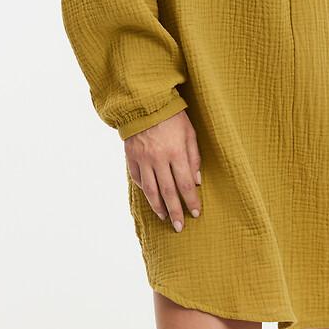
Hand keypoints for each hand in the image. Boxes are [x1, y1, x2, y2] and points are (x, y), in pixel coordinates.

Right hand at [124, 110, 202, 231]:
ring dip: (158, 206)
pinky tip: (150, 197)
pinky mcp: (131, 157)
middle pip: (168, 192)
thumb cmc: (172, 115)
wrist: (145, 102)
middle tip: (180, 226)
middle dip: (175, 211)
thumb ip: (193, 156)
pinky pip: (137, 178)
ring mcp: (143, 159)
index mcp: (175, 152)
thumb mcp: (189, 132)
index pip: (185, 184)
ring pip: (150, 190)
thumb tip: (197, 180)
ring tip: (164, 218)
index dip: (191, 200)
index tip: (196, 213)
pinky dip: (144, 189)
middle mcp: (158, 159)